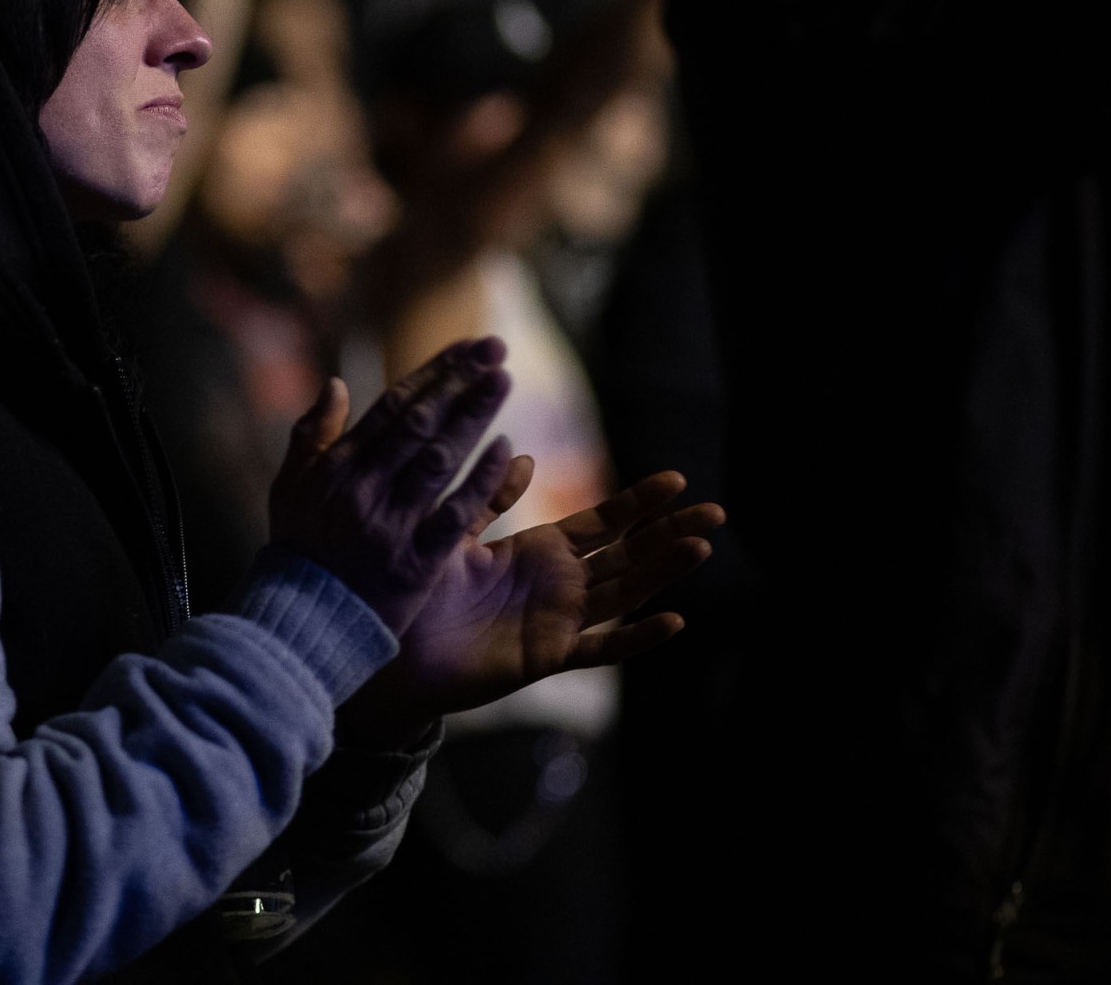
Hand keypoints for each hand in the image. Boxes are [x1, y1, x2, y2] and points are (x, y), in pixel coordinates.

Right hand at [269, 337, 515, 634]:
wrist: (303, 623)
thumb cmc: (299, 549)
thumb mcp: (289, 487)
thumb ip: (309, 434)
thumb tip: (335, 383)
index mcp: (337, 467)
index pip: (393, 406)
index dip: (435, 373)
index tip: (469, 347)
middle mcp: (364, 489)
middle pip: (420, 424)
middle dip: (460, 383)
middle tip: (497, 349)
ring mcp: (390, 525)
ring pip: (440, 460)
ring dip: (474, 417)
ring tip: (504, 382)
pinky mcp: (415, 562)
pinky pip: (453, 516)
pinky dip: (481, 482)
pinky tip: (506, 451)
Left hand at [340, 467, 719, 748]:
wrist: (392, 648)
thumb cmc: (417, 592)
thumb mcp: (455, 533)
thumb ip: (489, 497)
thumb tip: (523, 454)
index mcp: (538, 553)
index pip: (602, 523)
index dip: (639, 503)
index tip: (677, 480)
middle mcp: (557, 586)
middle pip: (628, 555)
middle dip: (670, 532)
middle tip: (717, 512)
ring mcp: (558, 621)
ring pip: (624, 593)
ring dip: (663, 572)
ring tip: (701, 547)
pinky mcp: (548, 655)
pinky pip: (600, 647)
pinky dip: (636, 636)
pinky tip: (672, 621)